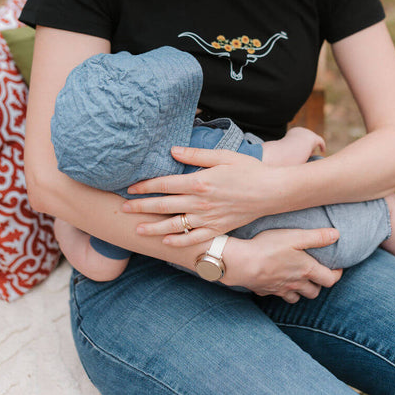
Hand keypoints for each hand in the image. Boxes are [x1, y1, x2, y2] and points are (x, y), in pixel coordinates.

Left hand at [123, 145, 285, 245]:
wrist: (271, 191)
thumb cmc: (248, 169)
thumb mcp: (222, 155)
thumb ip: (195, 154)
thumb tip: (172, 151)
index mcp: (199, 181)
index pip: (164, 184)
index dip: (145, 187)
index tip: (130, 188)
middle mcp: (200, 202)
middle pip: (163, 206)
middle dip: (141, 208)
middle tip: (123, 209)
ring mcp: (209, 218)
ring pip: (174, 226)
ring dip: (154, 228)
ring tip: (137, 230)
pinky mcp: (218, 229)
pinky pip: (194, 239)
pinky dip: (179, 242)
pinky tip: (166, 243)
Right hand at [222, 228, 342, 302]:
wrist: (242, 263)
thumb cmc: (269, 247)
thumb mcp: (295, 236)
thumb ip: (317, 236)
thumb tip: (337, 234)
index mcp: (306, 270)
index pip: (330, 280)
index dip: (336, 275)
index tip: (337, 268)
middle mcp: (296, 284)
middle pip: (314, 292)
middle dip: (318, 284)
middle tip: (316, 273)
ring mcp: (280, 290)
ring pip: (297, 298)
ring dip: (301, 291)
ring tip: (299, 280)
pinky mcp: (266, 291)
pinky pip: (278, 295)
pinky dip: (282, 291)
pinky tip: (277, 281)